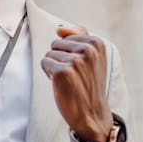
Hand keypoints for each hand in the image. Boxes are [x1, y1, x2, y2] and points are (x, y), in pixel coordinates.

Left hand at [41, 26, 112, 141]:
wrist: (92, 113)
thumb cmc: (89, 84)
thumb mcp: (92, 57)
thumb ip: (79, 36)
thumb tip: (60, 28)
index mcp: (97, 43)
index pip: (66, 36)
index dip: (69, 52)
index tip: (81, 67)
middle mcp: (88, 50)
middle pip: (56, 43)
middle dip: (60, 58)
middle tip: (74, 75)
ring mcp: (75, 61)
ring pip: (49, 54)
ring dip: (55, 67)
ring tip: (69, 80)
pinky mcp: (62, 72)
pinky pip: (44, 63)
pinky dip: (49, 74)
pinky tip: (62, 84)